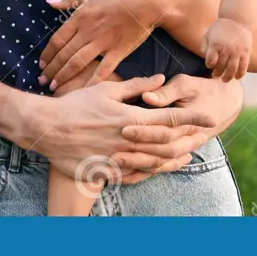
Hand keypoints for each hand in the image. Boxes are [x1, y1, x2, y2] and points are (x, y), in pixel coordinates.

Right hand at [23, 75, 215, 179]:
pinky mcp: (106, 171)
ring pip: (154, 163)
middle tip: (203, 138)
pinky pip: (133, 175)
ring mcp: (117, 159)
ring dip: (173, 160)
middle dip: (188, 142)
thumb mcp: (106, 89)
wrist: (46, 127)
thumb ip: (136, 86)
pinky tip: (157, 169)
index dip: (192, 118)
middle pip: (167, 145)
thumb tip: (160, 79)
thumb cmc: (75, 104)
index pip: (169, 119)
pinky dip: (149, 172)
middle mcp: (127, 140)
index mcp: (130, 117)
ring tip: (187, 156)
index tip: (210, 118)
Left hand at [38, 0, 162, 89]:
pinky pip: (103, 70)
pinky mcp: (119, 51)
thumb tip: (50, 2)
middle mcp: (88, 31)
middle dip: (51, 69)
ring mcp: (103, 42)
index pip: (57, 39)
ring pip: (77, 63)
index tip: (41, 64)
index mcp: (80, 15)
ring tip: (54, 87)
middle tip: (42, 81)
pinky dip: (92, 81)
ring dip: (64, 76)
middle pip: (64, 54)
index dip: (47, 53)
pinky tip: (83, 91)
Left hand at [113, 74, 242, 175]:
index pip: (165, 129)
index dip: (145, 131)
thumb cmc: (204, 89)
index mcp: (189, 121)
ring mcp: (185, 149)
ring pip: (162, 164)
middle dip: (139, 150)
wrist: (228, 102)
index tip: (123, 129)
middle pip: (161, 151)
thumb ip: (165, 92)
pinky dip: (146, 172)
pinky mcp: (180, 155)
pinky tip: (126, 171)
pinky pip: (162, 169)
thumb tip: (147, 97)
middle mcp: (187, 139)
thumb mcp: (185, 84)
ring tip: (115, 160)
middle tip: (116, 148)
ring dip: (139, 164)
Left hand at [200, 18, 251, 80]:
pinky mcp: (246, 52)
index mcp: (215, 45)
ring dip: (228, 77)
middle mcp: (226, 49)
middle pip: (221, 66)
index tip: (210, 65)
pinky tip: (237, 77)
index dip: (209, 64)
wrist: (236, 19)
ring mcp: (237, 51)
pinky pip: (243, 66)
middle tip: (215, 76)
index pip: (210, 61)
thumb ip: (205, 47)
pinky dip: (240, 74)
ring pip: (232, 69)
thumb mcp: (208, 34)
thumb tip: (206, 59)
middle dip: (217, 73)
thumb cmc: (220, 28)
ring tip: (224, 80)